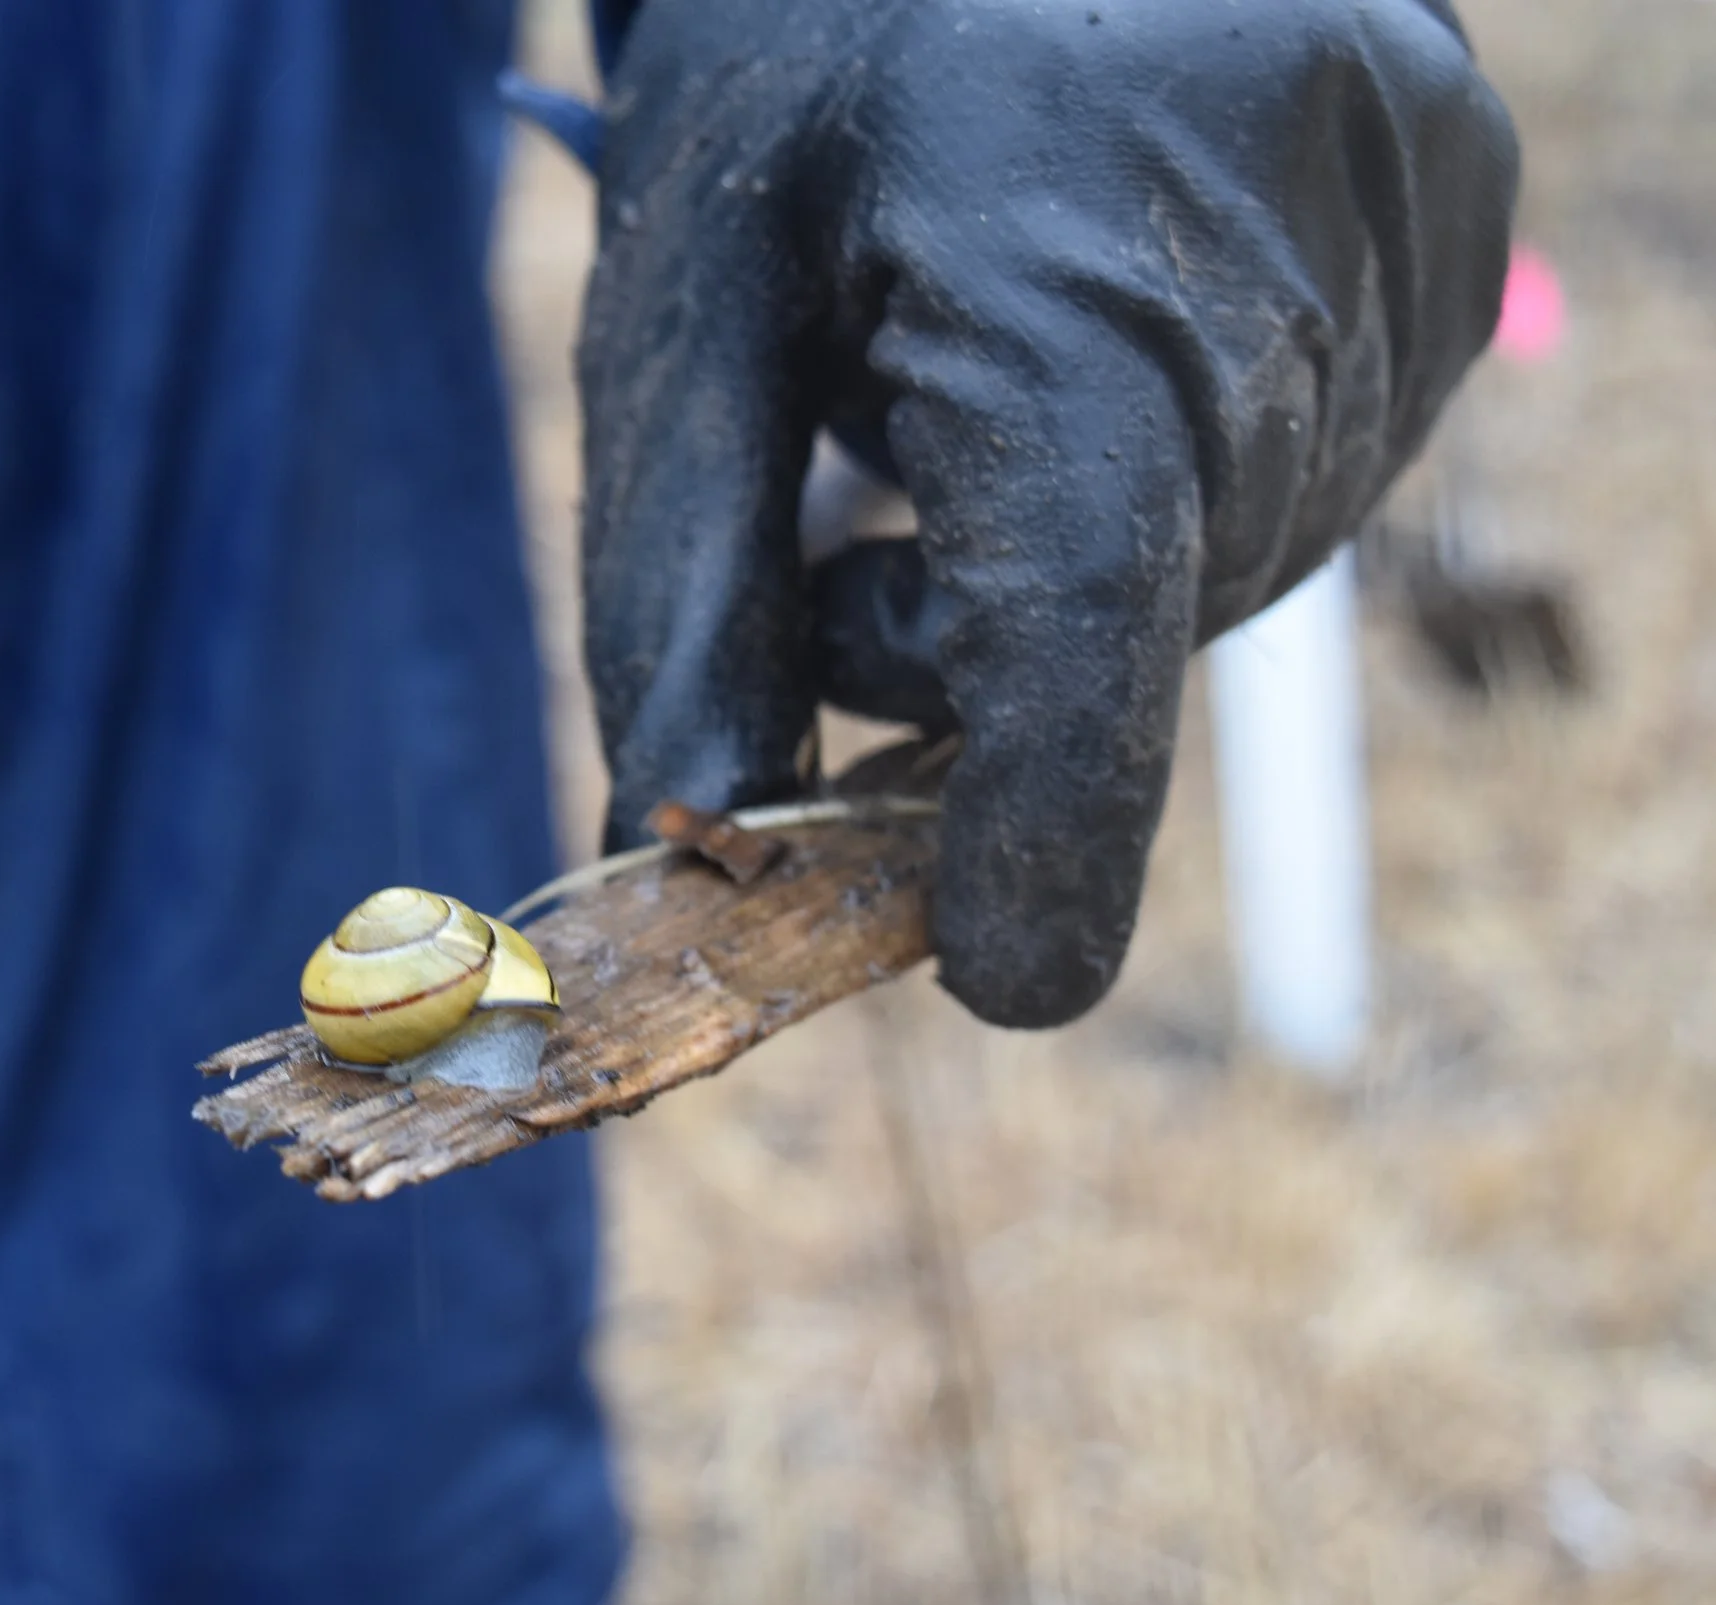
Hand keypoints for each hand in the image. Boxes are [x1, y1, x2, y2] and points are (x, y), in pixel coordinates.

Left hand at [577, 0, 1517, 1026]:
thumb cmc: (791, 83)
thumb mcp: (681, 309)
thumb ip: (684, 584)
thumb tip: (689, 832)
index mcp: (1061, 255)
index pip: (1083, 611)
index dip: (1047, 826)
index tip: (1005, 975)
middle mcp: (1287, 244)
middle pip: (1145, 609)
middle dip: (987, 648)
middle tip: (864, 531)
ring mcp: (1410, 221)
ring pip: (1240, 553)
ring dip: (1091, 556)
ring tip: (975, 382)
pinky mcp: (1464, 205)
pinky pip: (1321, 455)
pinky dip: (1191, 471)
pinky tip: (1106, 335)